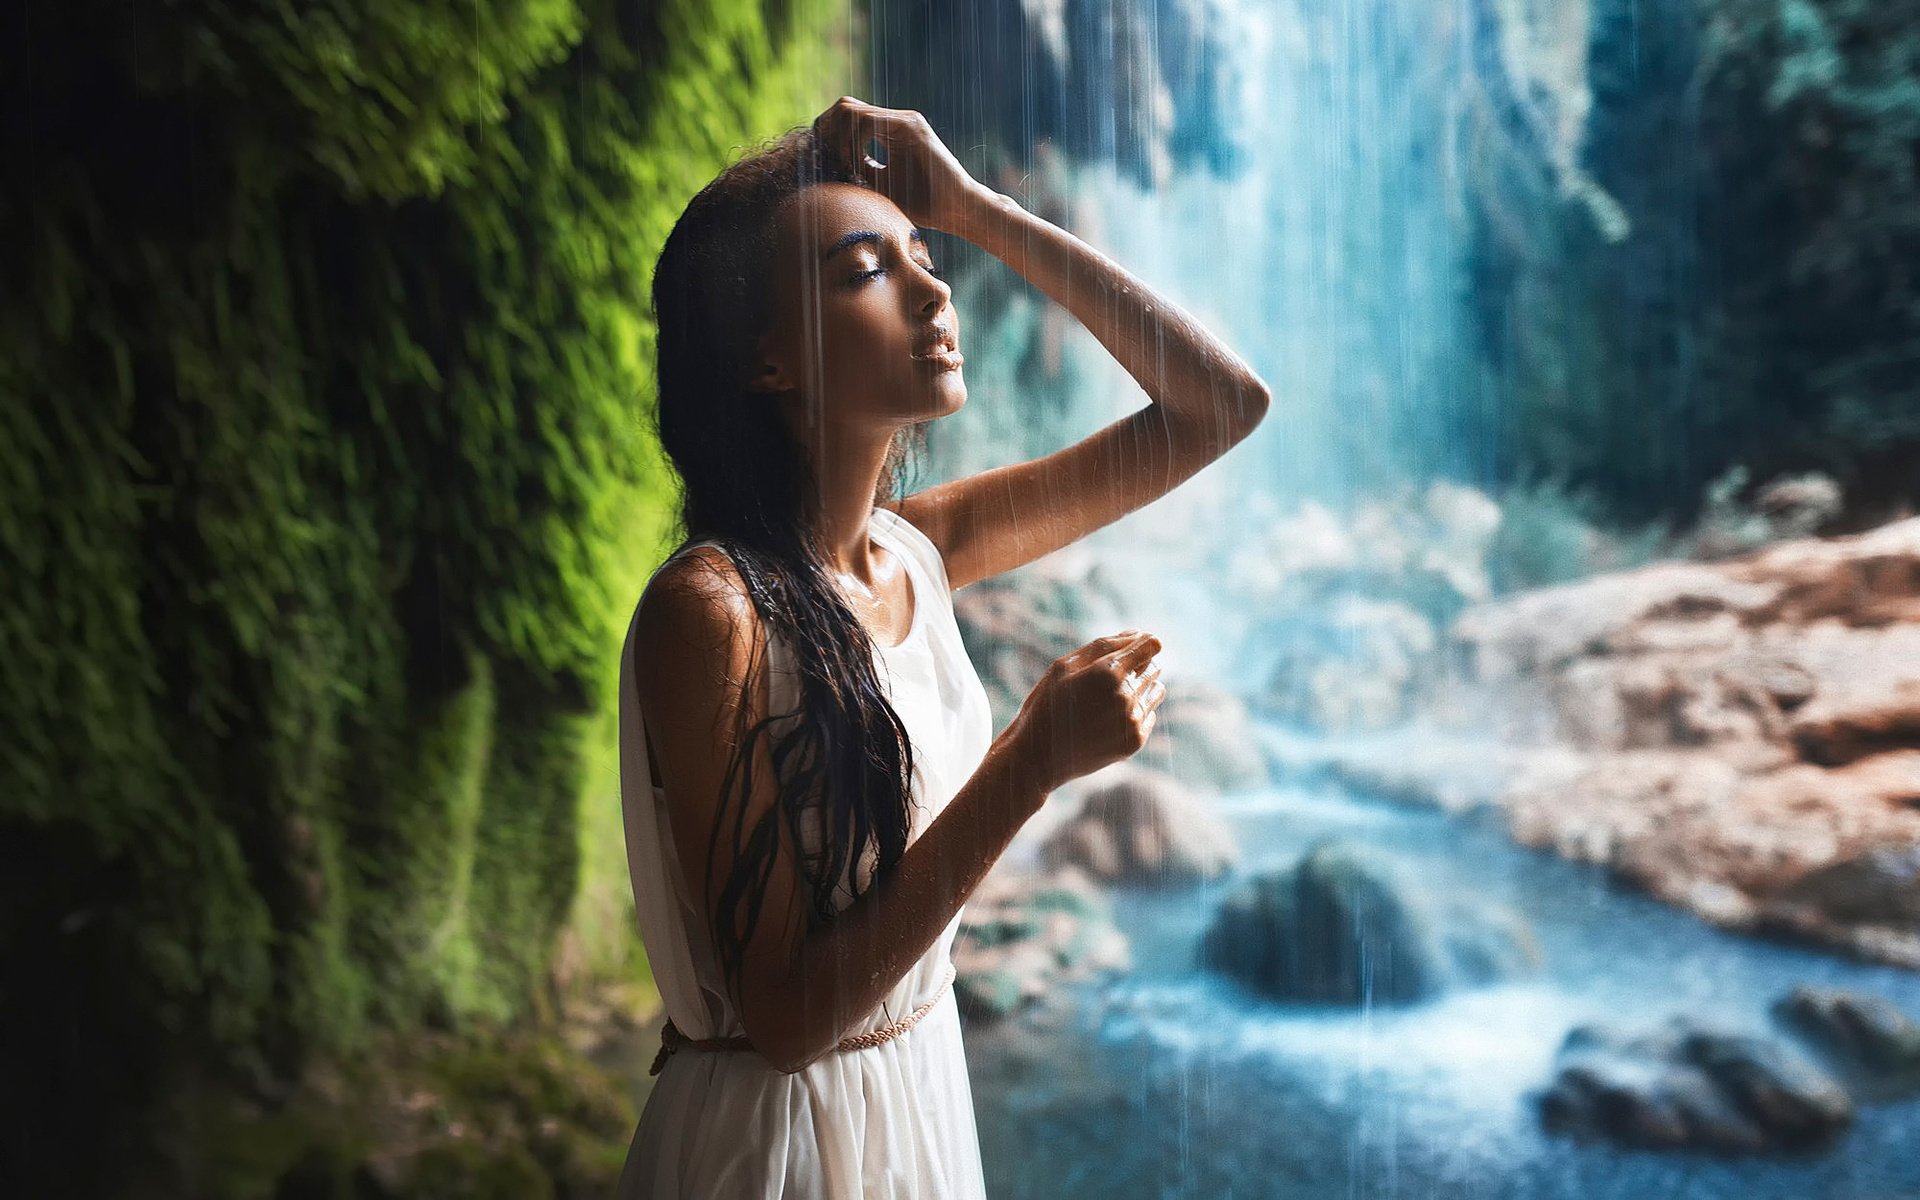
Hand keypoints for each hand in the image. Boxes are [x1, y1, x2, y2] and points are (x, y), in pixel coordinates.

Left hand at [810, 96, 987, 235]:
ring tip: (845, 166)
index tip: (823, 160)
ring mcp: (904, 120)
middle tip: (827, 159)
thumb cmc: (924, 204)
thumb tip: (829, 166)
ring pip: (851, 110)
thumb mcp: (880, 186)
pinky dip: (853, 142)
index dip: (828, 133)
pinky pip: (868, 122)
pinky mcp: (911, 127)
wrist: (957, 209)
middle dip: (827, 131)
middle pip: (845, 106)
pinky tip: (856, 165)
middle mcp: (896, 120)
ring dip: (839, 139)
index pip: (847, 116)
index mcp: (889, 131)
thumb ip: (859, 170)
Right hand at [1005, 631, 1167, 794]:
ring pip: (1157, 690)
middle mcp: (1125, 695)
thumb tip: (1137, 634)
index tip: (1135, 647)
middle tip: (1108, 680)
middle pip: (1154, 667)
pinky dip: (1136, 714)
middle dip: (1138, 667)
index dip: (1144, 642)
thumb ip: (1102, 646)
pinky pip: (1150, 716)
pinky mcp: (1135, 742)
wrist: (1037, 759)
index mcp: (1107, 671)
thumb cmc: (1045, 706)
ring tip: (1109, 701)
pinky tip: (1109, 721)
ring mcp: (1132, 721)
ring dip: (1140, 689)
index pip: (1150, 644)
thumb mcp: (1063, 667)